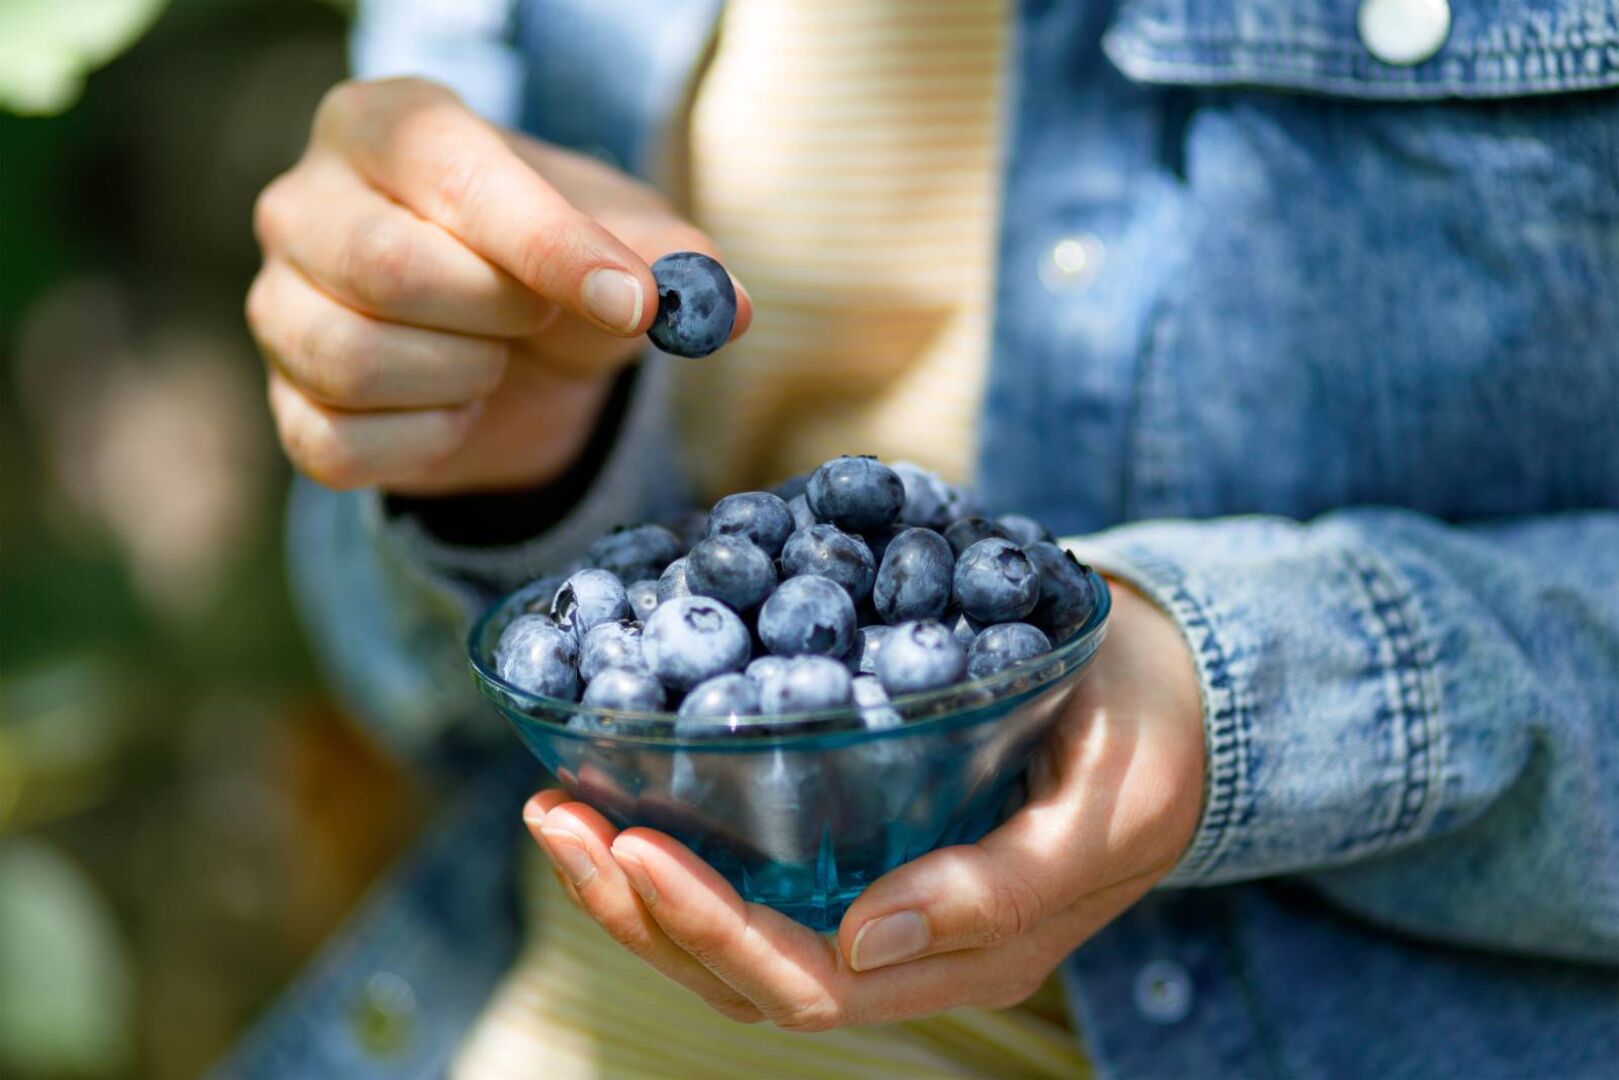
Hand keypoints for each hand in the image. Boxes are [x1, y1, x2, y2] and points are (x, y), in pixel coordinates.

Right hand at [247, 77, 749, 494]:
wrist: (517, 348)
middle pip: (388, 268)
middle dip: (501, 313)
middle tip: (539, 318)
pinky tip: (457, 407)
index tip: (633, 304)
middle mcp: (305, 201)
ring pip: (355, 358)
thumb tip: (724, 308)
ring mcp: (277, 305)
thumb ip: (677, 261)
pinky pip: (340, 444)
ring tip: (495, 356)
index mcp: (384, 122)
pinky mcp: (285, 404)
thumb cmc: (559, 262)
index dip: (550, 247)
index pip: (454, 176)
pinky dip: (428, 440)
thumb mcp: (627, 239)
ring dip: (466, 377)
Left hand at [526, 579, 1205, 1028]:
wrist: (1173, 689)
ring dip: (634, 885)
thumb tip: (862, 942)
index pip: (809, 985)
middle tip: (559, 822)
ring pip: (733, 932)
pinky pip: (752, 873)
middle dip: (639, 910)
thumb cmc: (1150, 740)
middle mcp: (909, 947)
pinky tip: (621, 790)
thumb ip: (1002, 890)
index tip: (635, 847)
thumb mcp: (1106, 811)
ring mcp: (881, 899)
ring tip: (558, 813)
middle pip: (744, 972)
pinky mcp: (865, 841)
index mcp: (968, 954)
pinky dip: (676, 843)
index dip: (712, 930)